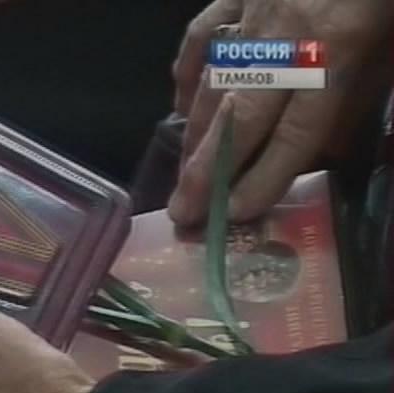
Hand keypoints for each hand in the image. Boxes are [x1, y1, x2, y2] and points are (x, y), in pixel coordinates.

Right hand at [168, 0, 392, 225]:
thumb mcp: (393, 43)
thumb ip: (364, 91)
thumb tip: (325, 147)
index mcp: (339, 48)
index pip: (296, 132)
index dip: (265, 177)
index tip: (235, 214)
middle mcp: (287, 38)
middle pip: (240, 117)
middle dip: (208, 172)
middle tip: (181, 214)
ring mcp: (254, 13)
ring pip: (215, 84)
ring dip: (195, 137)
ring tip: (179, 180)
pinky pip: (203, 34)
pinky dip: (187, 72)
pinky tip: (180, 103)